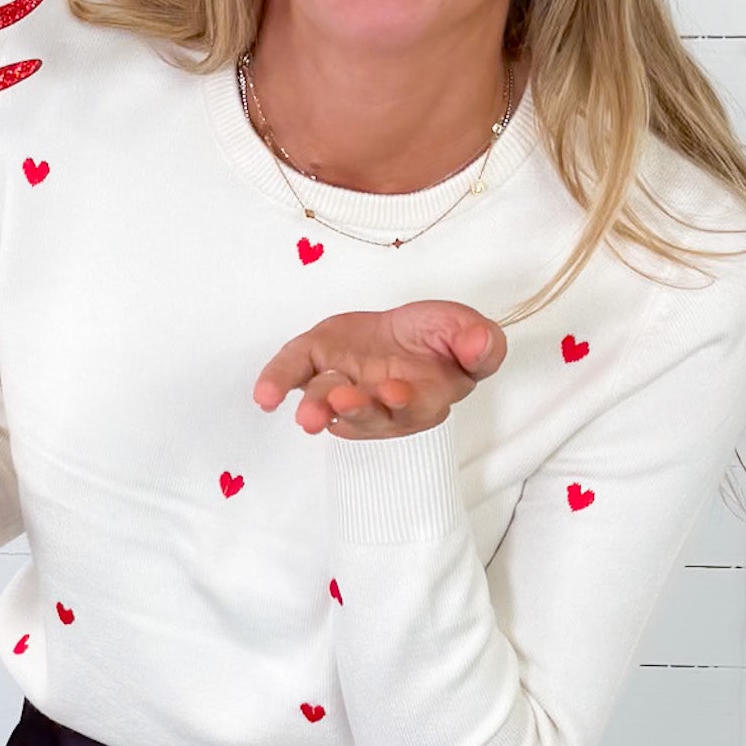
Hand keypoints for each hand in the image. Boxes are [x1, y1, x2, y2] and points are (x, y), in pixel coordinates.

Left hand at [253, 301, 503, 439]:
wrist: (402, 330)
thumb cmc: (437, 340)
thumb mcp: (467, 330)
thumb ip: (480, 343)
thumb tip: (481, 345)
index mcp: (424, 396)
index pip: (414, 405)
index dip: (404, 401)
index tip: (395, 392)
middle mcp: (381, 402)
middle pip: (369, 413)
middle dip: (358, 409)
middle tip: (344, 401)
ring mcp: (346, 387)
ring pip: (332, 403)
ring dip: (320, 408)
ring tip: (308, 415)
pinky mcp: (317, 365)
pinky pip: (295, 374)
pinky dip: (278, 383)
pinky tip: (265, 396)